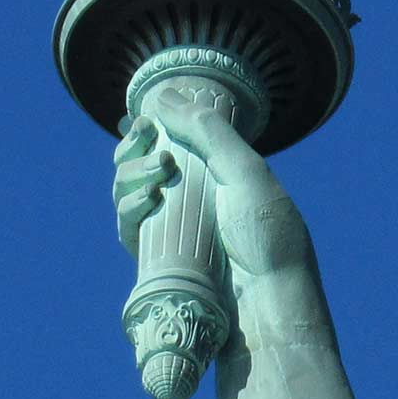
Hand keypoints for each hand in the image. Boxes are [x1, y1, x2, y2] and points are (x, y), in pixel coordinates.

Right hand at [110, 88, 313, 279]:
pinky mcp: (158, 260)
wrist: (269, 301)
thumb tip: (163, 97)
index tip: (143, 121)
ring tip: (156, 176)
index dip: (148, 129)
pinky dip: (129, 208)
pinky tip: (146, 200)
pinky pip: (129, 227)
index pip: (168, 142)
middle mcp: (191, 199)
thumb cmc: (268, 236)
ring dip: (131, 175)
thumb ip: (208, 131)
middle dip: (134, 150)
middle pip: (139, 164)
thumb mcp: (246, 172)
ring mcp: (172, 229)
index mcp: (215, 174)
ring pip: (128, 193)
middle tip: (153, 150)